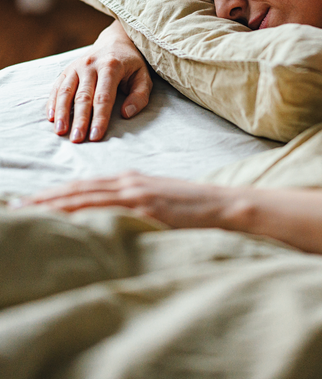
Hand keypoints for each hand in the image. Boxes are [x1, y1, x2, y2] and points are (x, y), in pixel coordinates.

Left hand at [14, 171, 228, 228]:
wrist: (220, 204)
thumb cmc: (191, 205)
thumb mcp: (157, 197)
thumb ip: (132, 201)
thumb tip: (107, 213)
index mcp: (130, 180)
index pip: (84, 186)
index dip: (56, 193)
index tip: (30, 202)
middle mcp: (129, 183)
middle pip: (79, 190)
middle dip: (45, 199)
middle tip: (16, 206)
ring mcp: (137, 195)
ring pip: (87, 198)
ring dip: (55, 205)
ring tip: (28, 212)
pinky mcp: (147, 208)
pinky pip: (108, 211)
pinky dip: (83, 214)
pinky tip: (65, 221)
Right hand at [47, 20, 152, 142]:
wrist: (115, 41)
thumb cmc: (131, 64)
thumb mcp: (144, 77)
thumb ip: (139, 96)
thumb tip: (126, 114)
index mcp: (111, 66)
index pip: (104, 97)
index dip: (99, 118)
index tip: (96, 136)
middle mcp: (91, 65)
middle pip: (83, 97)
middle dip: (80, 120)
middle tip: (77, 139)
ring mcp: (76, 66)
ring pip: (66, 92)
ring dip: (62, 113)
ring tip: (60, 132)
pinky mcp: (67, 69)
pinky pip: (57, 87)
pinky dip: (53, 102)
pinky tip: (51, 117)